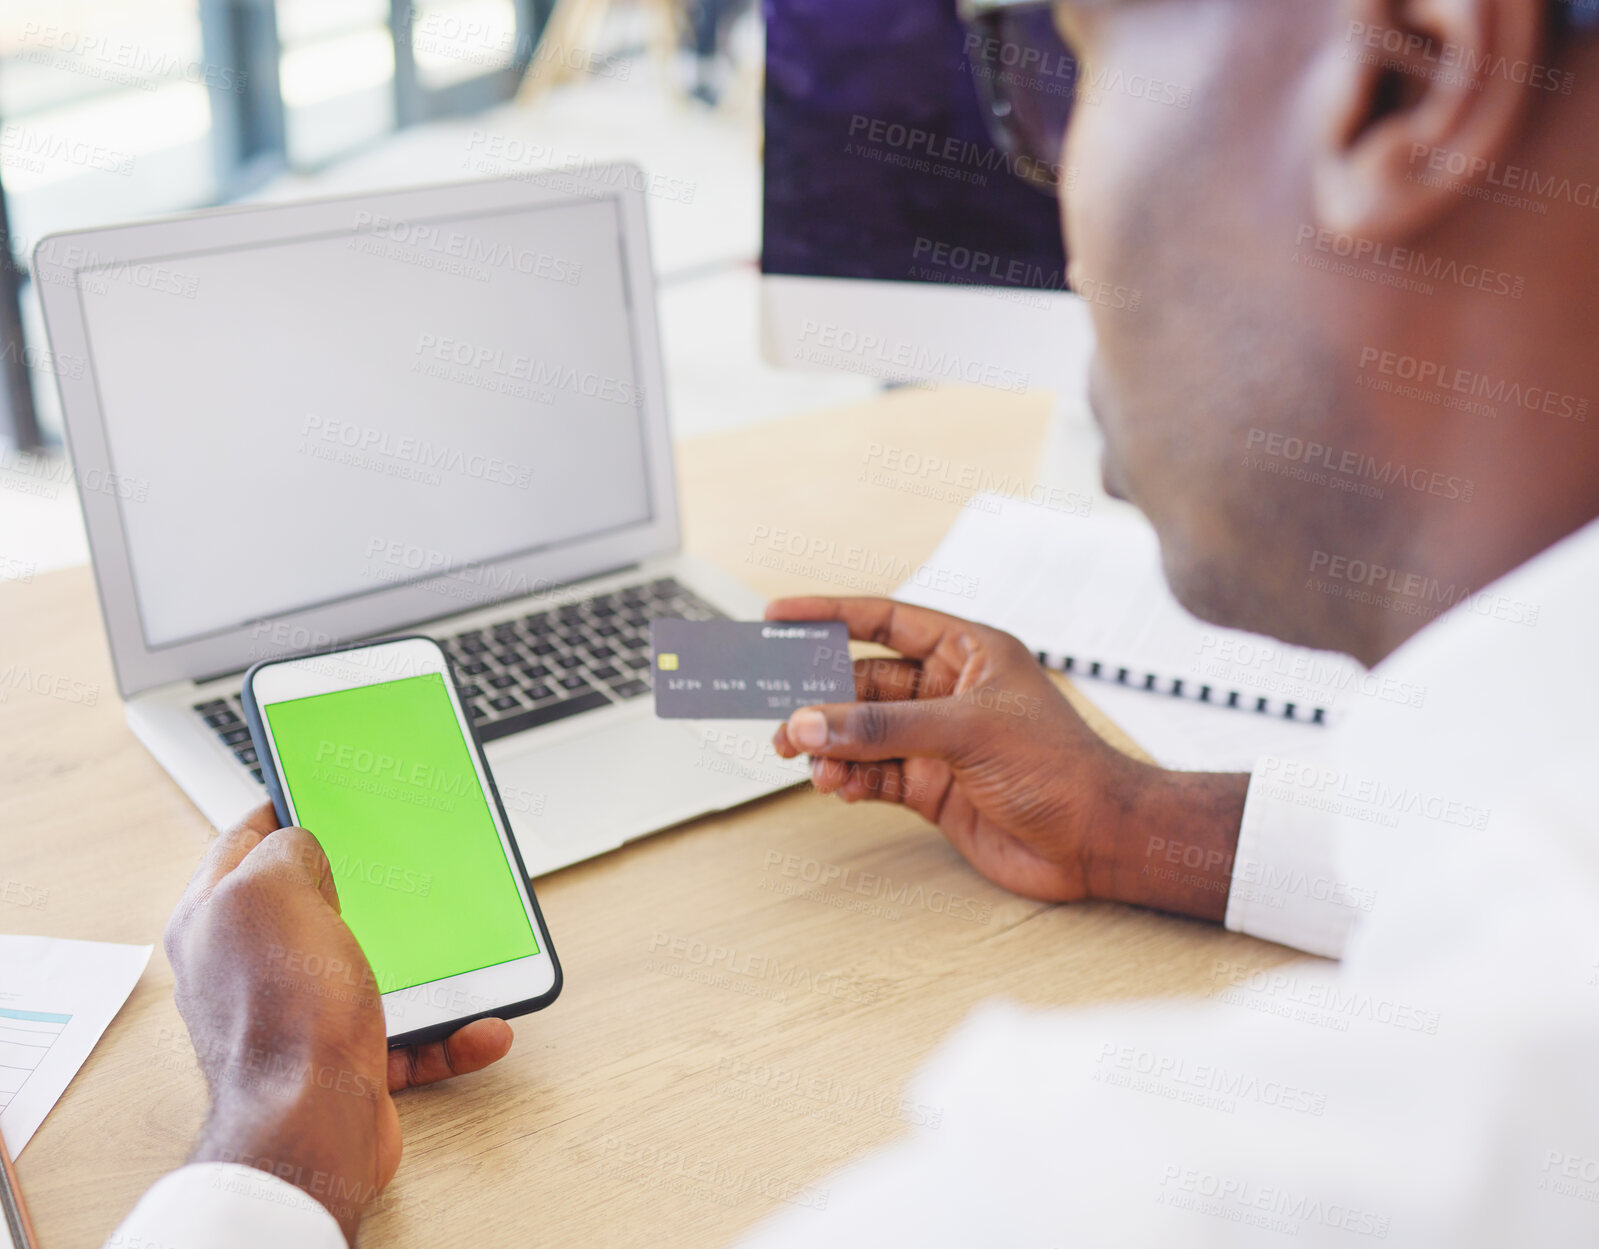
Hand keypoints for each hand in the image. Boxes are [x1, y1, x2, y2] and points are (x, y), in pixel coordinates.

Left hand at [163, 804, 513, 1240]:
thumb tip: (301, 842)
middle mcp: (251, 967)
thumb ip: (285, 847)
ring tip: (464, 944)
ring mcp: (299, 1014)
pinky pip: (411, 1034)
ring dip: (427, 960)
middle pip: (315, 904)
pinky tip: (481, 1021)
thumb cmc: (282, 1012)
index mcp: (218, 918)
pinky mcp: (345, 1060)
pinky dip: (451, 1029)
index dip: (286, 807)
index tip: (327, 790)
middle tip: (405, 861)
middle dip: (367, 884)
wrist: (310, 1126)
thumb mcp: (273, 888)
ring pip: (372, 967)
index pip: (243, 842)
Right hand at [768, 598, 1245, 917]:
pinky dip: (850, 778)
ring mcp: (939, 742)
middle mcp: (950, 692)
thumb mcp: (967, 731)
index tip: (780, 617)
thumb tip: (812, 723)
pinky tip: (838, 785)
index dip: (830, 614)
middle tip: (775, 706)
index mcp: (968, 652)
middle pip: (865, 682)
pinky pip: (874, 774)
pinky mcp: (933, 788)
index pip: (886, 619)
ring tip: (803, 759)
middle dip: (820, 697)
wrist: (1097, 841)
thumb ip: (883, 728)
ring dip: (831, 744)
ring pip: (863, 733)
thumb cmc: (1062, 768)